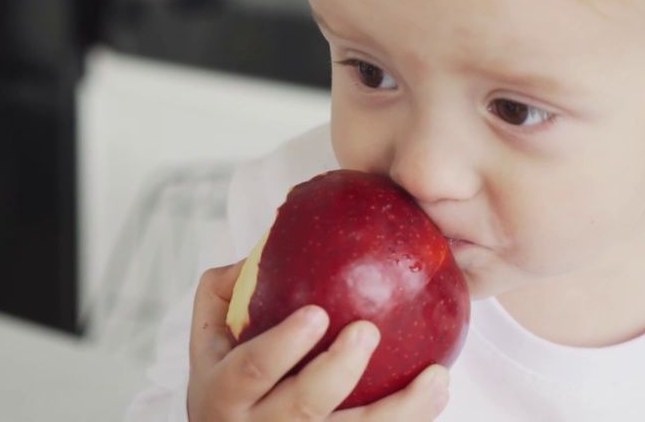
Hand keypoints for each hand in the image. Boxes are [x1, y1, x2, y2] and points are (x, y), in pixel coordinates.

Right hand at [185, 262, 450, 420]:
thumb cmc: (224, 379)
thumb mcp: (208, 338)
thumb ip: (228, 289)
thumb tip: (271, 241)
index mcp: (224, 393)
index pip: (252, 370)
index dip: (283, 345)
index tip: (317, 313)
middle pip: (303, 407)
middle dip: (338, 371)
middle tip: (368, 330)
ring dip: (399, 411)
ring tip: (436, 378)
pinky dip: (407, 421)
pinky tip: (436, 395)